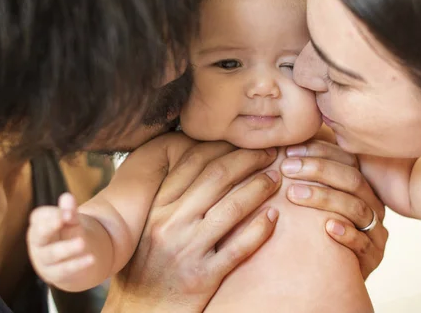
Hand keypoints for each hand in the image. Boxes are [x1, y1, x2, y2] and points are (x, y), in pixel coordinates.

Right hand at [27, 193, 93, 286]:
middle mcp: (37, 242)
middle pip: (38, 235)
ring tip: (82, 242)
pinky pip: (64, 270)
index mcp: (39, 224)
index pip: (40, 217)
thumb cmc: (68, 234)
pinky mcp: (54, 274)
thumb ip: (70, 211)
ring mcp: (44, 260)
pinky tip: (91, 258)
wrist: (73, 260)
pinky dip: (77, 264)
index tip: (67, 211)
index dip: (53, 214)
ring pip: (52, 254)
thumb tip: (67, 196)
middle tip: (62, 219)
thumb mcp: (71, 221)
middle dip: (49, 227)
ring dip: (67, 248)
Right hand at [102, 141, 280, 312]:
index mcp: (157, 208)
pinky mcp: (201, 277)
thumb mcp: (148, 228)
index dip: (224, 148)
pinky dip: (259, 230)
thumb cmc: (145, 269)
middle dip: (248, 160)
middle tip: (269, 153)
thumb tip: (199, 169)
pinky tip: (274, 217)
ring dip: (259, 188)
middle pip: (217, 178)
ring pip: (231, 207)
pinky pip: (238, 247)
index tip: (244, 142)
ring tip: (276, 179)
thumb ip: (169, 201)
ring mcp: (186, 249)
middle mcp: (170, 223)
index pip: (193, 163)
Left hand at [281, 138, 387, 279]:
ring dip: (324, 198)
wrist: (332, 273)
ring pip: (356, 208)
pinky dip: (346, 233)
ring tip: (294, 194)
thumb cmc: (317, 231)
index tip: (289, 151)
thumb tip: (282, 148)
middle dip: (318, 170)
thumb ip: (308, 177)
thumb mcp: (317, 200)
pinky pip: (364, 243)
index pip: (347, 160)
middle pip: (352, 180)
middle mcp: (373, 205)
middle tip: (286, 168)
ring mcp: (376, 232)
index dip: (319, 152)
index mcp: (363, 187)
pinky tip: (327, 228)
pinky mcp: (373, 257)